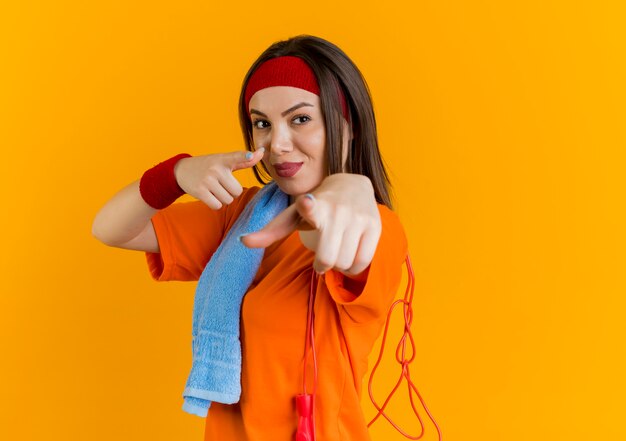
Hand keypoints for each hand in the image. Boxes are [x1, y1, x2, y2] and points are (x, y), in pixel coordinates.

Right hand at [174, 149, 263, 208]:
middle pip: (237, 191)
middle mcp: (216, 169)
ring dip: (223, 198)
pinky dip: (215, 204)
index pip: (236, 156)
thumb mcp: (224, 160)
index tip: (251, 155)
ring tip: (214, 189)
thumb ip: (244, 160)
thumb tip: (262, 152)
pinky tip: (209, 195)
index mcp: (223, 159)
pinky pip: (217, 205)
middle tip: (221, 184)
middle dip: (231, 192)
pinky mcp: (200, 191)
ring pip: (227, 200)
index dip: (245, 156)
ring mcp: (207, 180)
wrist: (181, 170)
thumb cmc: (209, 166)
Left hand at [241, 173, 381, 275]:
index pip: (311, 206)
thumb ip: (270, 230)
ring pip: (344, 262)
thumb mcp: (293, 216)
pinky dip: (353, 267)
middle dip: (321, 264)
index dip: (309, 206)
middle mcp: (338, 210)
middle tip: (321, 259)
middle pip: (327, 258)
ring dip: (338, 266)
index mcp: (314, 205)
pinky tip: (349, 256)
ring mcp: (358, 218)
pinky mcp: (375, 226)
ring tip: (336, 253)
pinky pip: (362, 262)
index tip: (308, 202)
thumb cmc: (317, 206)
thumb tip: (242, 242)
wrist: (353, 185)